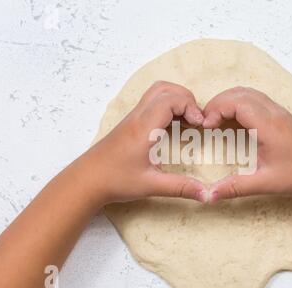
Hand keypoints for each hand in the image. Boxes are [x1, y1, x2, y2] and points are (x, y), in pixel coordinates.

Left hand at [84, 81, 206, 203]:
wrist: (86, 181)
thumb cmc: (114, 181)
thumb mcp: (150, 186)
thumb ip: (180, 187)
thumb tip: (206, 194)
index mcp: (144, 128)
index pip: (170, 99)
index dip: (190, 106)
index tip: (200, 124)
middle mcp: (137, 117)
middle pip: (164, 88)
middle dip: (186, 99)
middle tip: (196, 120)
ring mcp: (132, 118)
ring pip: (156, 92)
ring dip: (176, 100)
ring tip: (187, 122)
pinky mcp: (130, 124)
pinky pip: (151, 104)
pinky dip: (167, 107)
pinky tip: (173, 128)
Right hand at [202, 87, 291, 201]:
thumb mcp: (265, 183)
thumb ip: (235, 188)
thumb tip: (209, 195)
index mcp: (268, 125)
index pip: (236, 103)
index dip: (216, 109)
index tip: (205, 125)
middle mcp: (274, 113)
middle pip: (239, 93)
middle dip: (218, 103)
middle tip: (206, 121)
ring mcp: (279, 112)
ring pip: (249, 92)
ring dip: (229, 100)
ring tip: (216, 118)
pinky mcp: (282, 116)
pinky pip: (257, 99)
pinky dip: (240, 103)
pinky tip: (235, 120)